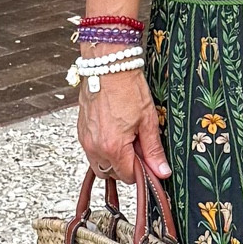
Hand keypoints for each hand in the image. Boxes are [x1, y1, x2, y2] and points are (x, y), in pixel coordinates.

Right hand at [75, 66, 170, 187]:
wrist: (108, 67)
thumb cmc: (127, 88)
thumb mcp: (147, 120)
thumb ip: (153, 150)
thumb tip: (161, 171)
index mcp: (113, 147)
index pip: (127, 176)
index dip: (141, 171)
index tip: (148, 160)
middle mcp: (95, 147)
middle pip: (111, 174)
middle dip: (126, 166)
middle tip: (137, 147)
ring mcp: (86, 139)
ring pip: (99, 164)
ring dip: (112, 159)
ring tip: (125, 139)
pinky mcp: (81, 131)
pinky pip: (91, 150)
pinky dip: (102, 148)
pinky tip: (114, 132)